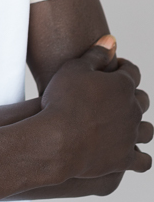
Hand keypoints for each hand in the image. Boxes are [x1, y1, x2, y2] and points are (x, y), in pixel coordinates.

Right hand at [40, 35, 152, 180]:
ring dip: (140, 126)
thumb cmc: (62, 101)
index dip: (123, 68)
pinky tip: (133, 154)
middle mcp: (132, 110)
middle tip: (114, 96)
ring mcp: (130, 136)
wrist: (57, 139)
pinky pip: (144, 161)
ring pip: (147, 130)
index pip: (132, 72)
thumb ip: (96, 54)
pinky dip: (141, 157)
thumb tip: (111, 40)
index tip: (113, 68)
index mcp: (123, 85)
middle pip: (142, 100)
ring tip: (125, 124)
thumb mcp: (74, 68)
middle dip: (131, 95)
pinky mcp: (124, 160)